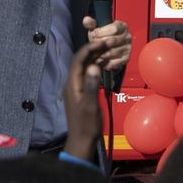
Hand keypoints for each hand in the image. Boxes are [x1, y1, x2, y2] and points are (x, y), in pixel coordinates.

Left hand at [64, 36, 116, 162]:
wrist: (81, 141)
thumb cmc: (86, 125)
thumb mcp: (90, 106)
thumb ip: (92, 85)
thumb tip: (94, 66)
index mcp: (72, 84)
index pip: (79, 59)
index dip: (90, 48)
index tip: (104, 42)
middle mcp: (72, 83)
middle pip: (81, 60)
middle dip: (95, 50)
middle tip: (110, 43)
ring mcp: (76, 88)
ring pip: (85, 66)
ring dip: (96, 57)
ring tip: (110, 50)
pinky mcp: (81, 92)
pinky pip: (87, 74)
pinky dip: (96, 67)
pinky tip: (105, 65)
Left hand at [79, 17, 131, 73]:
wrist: (107, 49)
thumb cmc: (101, 37)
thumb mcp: (96, 28)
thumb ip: (91, 24)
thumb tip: (86, 20)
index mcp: (122, 26)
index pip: (114, 28)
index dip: (102, 32)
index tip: (93, 35)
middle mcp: (128, 36)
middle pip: (113, 40)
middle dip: (100, 43)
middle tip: (93, 45)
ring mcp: (128, 48)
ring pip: (113, 52)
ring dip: (102, 53)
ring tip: (95, 53)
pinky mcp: (126, 59)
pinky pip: (115, 62)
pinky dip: (106, 62)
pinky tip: (100, 60)